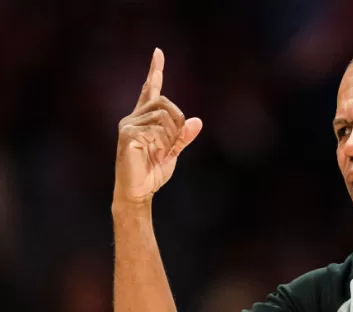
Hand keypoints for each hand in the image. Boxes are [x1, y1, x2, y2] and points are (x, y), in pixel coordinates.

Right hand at [113, 48, 202, 206]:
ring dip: (171, 135)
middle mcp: (134, 117)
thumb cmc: (153, 171)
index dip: (155, 70)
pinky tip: (155, 152)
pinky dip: (164, 142)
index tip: (158, 52)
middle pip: (165, 103)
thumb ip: (184, 136)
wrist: (139, 191)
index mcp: (144, 118)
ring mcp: (129, 125)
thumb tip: (197, 121)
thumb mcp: (173, 151)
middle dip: (178, 122)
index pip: (150, 89)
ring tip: (162, 151)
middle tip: (174, 144)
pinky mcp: (127, 134)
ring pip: (163, 116)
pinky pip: (155, 129)